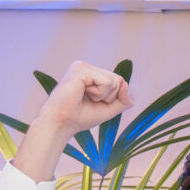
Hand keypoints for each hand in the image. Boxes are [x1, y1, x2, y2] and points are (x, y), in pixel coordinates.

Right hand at [12, 61, 130, 183]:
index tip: (95, 103)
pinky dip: (99, 93)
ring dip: (104, 96)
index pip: (119, 83)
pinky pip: (107, 82)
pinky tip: (83, 93)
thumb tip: (126, 84)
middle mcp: (88, 68)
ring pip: (115, 81)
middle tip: (89, 101)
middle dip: (110, 97)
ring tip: (85, 97)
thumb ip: (124, 99)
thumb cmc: (81, 116)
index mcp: (92, 75)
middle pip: (120, 81)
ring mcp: (84, 66)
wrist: (63, 122)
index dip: (114, 98)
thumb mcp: (109, 109)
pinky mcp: (82, 69)